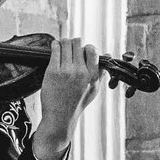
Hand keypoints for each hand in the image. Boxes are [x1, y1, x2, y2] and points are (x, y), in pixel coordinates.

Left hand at [31, 35, 103, 159]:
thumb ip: (100, 72)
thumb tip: (107, 55)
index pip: (92, 50)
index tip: (82, 51)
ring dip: (63, 42)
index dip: (87, 48)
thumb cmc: (77, 103)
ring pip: (65, 43)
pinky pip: (55, 49)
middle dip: (73, 43)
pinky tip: (55, 48)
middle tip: (70, 48)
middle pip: (77, 43)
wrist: (60, 116)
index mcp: (92, 76)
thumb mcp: (93, 89)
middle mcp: (80, 72)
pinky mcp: (53, 71)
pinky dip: (54, 45)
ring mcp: (66, 71)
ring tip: (62, 47)